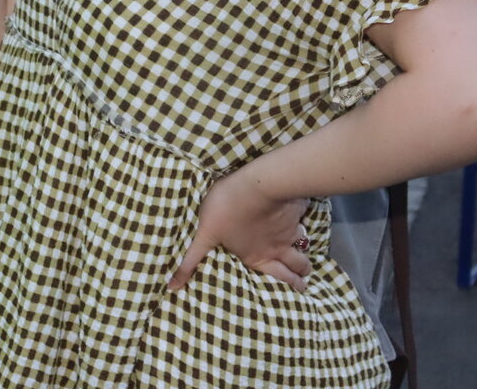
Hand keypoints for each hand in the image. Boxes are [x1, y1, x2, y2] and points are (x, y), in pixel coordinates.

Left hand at [169, 171, 310, 293]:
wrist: (257, 184)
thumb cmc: (226, 208)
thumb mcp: (204, 235)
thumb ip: (190, 260)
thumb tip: (171, 286)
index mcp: (257, 256)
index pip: (278, 278)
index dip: (289, 286)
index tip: (297, 291)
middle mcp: (277, 247)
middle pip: (297, 266)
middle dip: (301, 274)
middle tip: (305, 280)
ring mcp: (289, 229)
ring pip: (303, 244)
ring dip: (303, 250)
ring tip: (305, 253)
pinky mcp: (296, 209)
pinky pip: (304, 217)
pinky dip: (303, 219)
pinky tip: (301, 216)